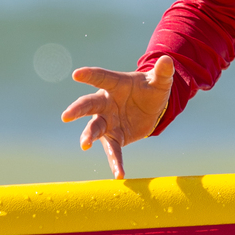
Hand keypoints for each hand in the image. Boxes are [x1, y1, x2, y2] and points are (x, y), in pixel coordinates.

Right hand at [60, 56, 174, 178]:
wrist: (151, 109)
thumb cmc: (151, 90)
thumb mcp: (160, 81)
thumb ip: (162, 72)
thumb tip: (168, 60)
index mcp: (115, 84)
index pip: (101, 77)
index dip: (89, 75)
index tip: (76, 74)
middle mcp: (106, 103)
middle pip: (89, 105)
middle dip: (77, 109)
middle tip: (66, 115)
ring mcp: (108, 121)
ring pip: (95, 128)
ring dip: (88, 136)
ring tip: (84, 145)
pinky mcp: (115, 137)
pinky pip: (113, 151)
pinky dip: (115, 162)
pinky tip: (119, 174)